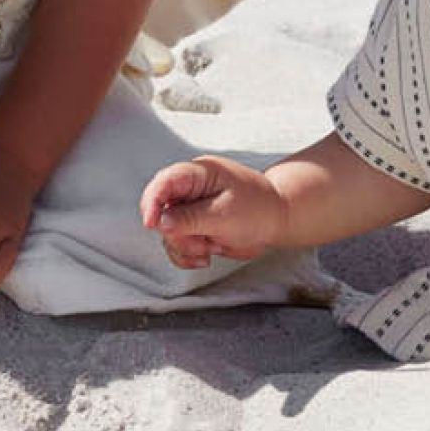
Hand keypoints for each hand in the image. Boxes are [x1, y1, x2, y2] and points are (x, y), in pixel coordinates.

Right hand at [140, 156, 286, 267]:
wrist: (277, 222)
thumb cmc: (258, 210)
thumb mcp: (225, 215)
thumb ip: (190, 218)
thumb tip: (161, 221)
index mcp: (199, 173)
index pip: (165, 182)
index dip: (152, 201)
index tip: (152, 224)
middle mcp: (190, 189)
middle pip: (162, 211)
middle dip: (177, 233)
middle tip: (202, 242)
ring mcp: (190, 209)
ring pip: (167, 231)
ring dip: (186, 246)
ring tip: (210, 247)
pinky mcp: (193, 227)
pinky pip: (176, 244)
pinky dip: (187, 255)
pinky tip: (206, 257)